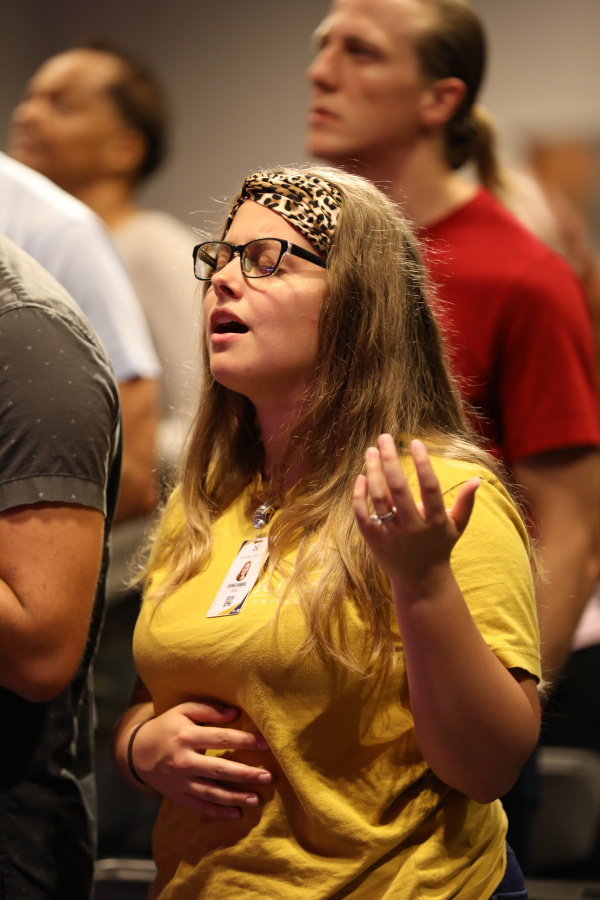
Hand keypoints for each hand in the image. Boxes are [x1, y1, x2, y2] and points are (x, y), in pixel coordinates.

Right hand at [130, 701, 271, 817]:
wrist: (136, 752)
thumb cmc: (166, 726)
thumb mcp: (183, 710)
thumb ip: (209, 710)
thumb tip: (236, 713)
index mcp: (186, 736)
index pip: (221, 738)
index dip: (245, 741)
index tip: (266, 744)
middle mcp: (183, 761)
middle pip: (220, 769)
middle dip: (245, 774)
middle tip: (268, 776)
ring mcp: (180, 781)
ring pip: (212, 792)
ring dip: (235, 797)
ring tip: (256, 799)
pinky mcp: (178, 796)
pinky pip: (201, 806)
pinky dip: (219, 812)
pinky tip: (237, 813)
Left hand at [352, 435, 479, 600]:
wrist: (421, 583)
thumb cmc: (439, 547)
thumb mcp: (456, 527)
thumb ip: (466, 503)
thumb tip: (477, 478)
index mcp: (435, 521)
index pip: (430, 487)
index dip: (423, 463)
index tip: (415, 441)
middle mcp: (413, 528)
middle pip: (399, 489)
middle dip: (390, 460)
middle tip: (384, 437)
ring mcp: (392, 535)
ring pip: (378, 499)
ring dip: (372, 472)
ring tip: (370, 451)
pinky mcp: (374, 542)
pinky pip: (363, 516)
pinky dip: (359, 496)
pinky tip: (361, 477)